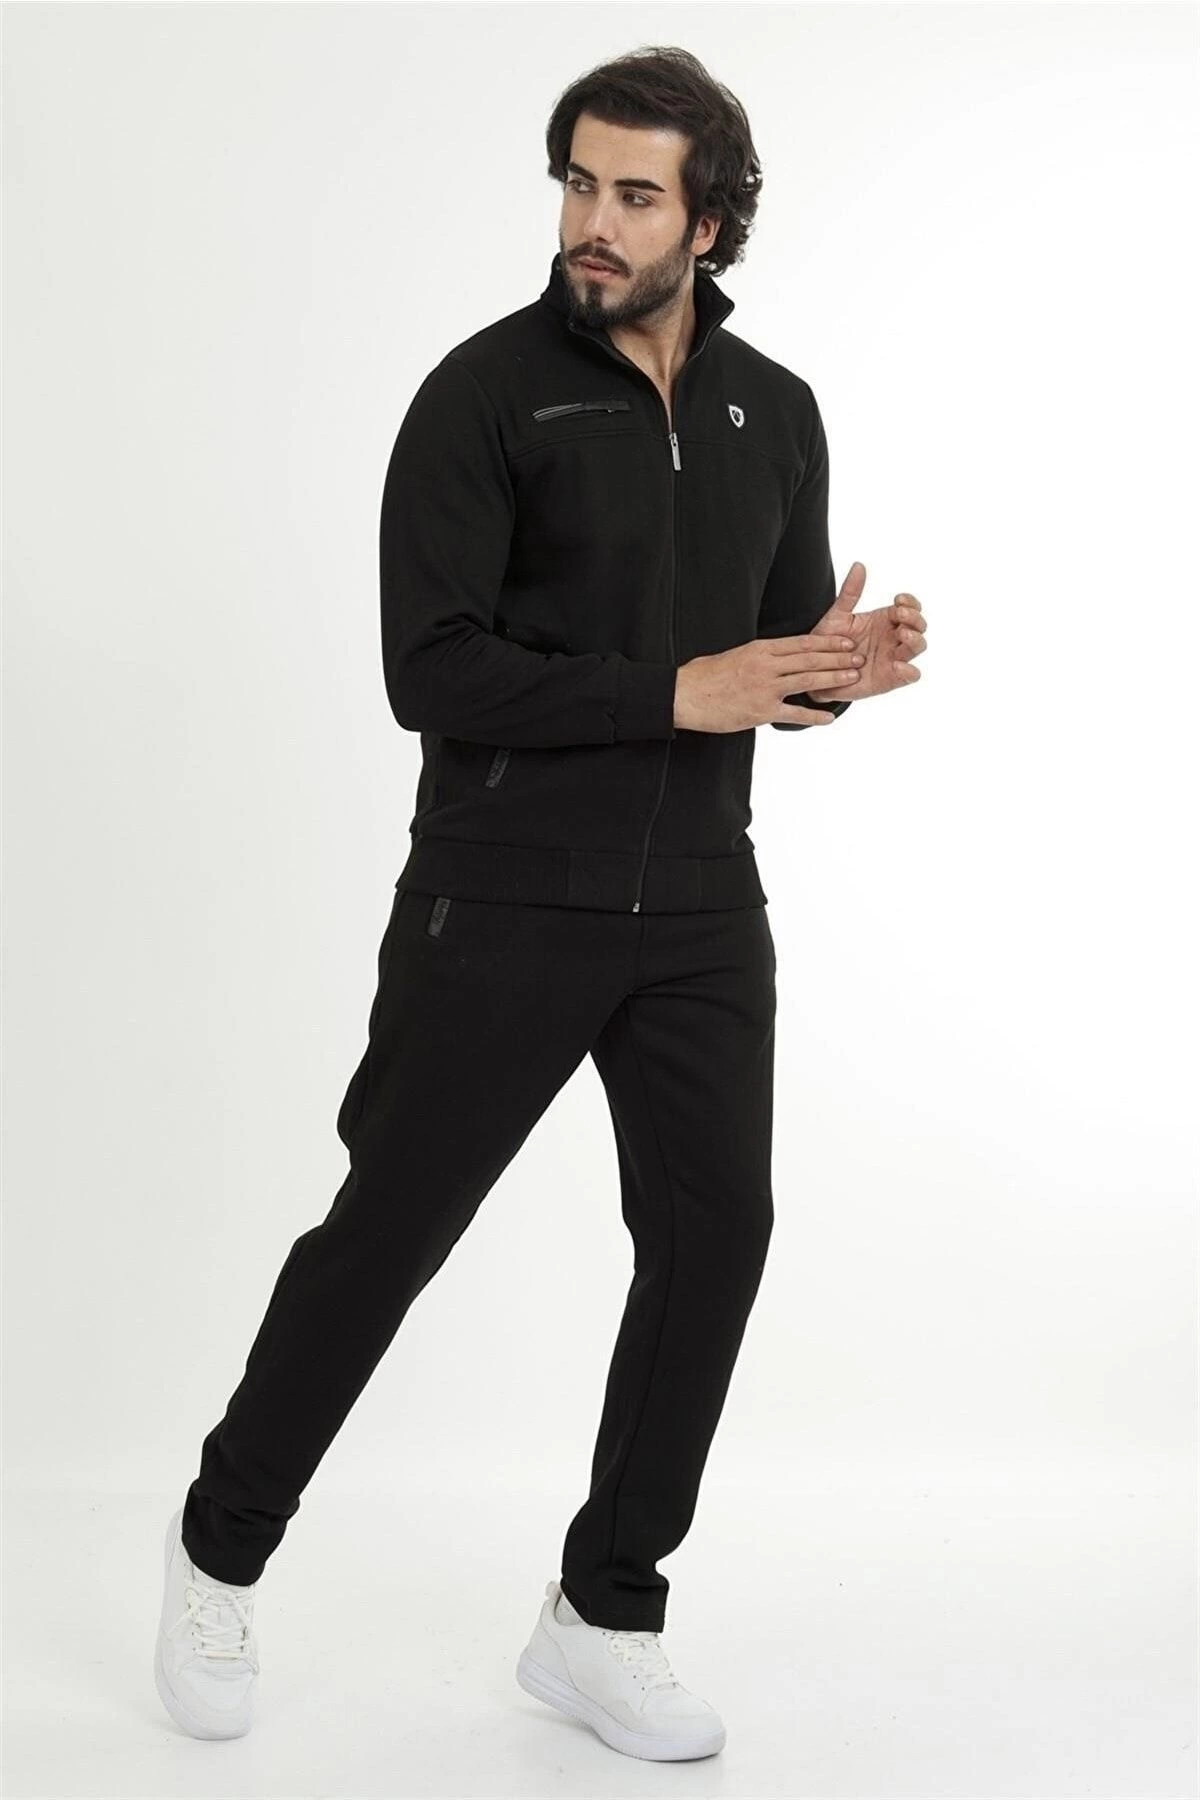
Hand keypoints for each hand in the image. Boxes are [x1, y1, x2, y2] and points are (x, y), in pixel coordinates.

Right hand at [674, 633, 864, 730]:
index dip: (828, 641)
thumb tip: (776, 655)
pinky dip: (814, 716)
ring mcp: (764, 688)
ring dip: (833, 678)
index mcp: (761, 649)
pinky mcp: (760, 711)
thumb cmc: (705, 676)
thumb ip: (760, 656)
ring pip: (807, 679)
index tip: (846, 639)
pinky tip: (830, 718)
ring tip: (853, 677)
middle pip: (810, 658)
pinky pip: (793, 713)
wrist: (684, 695)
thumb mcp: (736, 655)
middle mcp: (766, 665)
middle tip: (859, 656)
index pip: (802, 642)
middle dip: (838, 657)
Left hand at [810, 561, 926, 699]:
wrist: (817, 671)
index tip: (898, 599)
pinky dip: (909, 671)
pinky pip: (909, 676)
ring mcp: (894, 658)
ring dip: (915, 639)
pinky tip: (898, 665)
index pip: (909, 608)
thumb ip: (850, 592)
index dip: (910, 602)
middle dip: (914, 618)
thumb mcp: (838, 615)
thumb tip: (859, 565)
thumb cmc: (830, 643)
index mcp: (885, 621)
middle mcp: (893, 638)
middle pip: (919, 626)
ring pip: (917, 647)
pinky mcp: (890, 679)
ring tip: (903, 635)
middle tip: (898, 614)